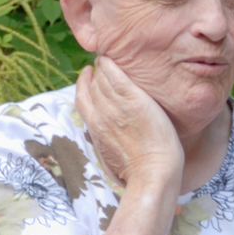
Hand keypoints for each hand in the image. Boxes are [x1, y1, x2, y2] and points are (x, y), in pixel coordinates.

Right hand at [76, 56, 183, 185]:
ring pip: (102, 78)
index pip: (81, 99)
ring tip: (111, 59)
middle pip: (92, 85)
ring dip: (105, 66)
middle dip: (96, 73)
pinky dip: (112, 65)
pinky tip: (114, 59)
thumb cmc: (135, 175)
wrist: (151, 174)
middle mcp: (100, 116)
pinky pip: (116, 74)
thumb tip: (104, 142)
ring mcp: (115, 107)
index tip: (88, 76)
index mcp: (94, 130)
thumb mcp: (109, 161)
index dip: (83, 84)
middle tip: (103, 65)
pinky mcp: (133, 100)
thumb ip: (104, 144)